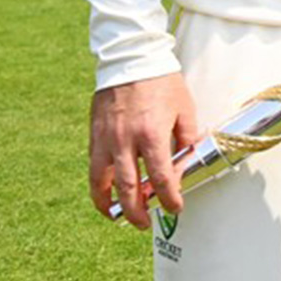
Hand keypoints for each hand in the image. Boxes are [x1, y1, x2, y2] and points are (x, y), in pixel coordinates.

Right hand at [88, 74, 199, 229]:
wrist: (132, 57)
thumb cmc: (162, 81)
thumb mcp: (184, 107)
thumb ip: (186, 138)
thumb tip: (186, 163)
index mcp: (152, 134)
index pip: (161, 178)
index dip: (169, 198)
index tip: (175, 207)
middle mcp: (126, 140)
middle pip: (129, 189)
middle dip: (138, 212)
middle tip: (145, 223)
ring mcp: (106, 138)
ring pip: (101, 182)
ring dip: (110, 205)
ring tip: (118, 216)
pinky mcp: (94, 133)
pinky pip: (93, 166)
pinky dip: (97, 184)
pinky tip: (105, 191)